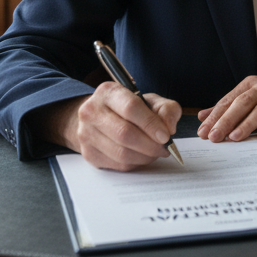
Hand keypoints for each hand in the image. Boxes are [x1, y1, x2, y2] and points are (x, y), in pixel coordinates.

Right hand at [41, 81, 181, 170]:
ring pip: (121, 153)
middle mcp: (92, 111)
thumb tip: (169, 128)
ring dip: (145, 156)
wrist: (99, 118)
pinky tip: (142, 156)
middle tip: (165, 148)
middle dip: (150, 145)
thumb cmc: (128, 109)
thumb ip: (166, 109)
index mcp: (108, 92)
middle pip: (124, 133)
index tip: (166, 136)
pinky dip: (136, 164)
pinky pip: (118, 165)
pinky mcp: (89, 153)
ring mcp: (87, 134)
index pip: (131, 107)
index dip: (150, 124)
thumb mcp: (150, 101)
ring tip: (155, 152)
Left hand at [197, 70, 256, 141]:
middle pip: (243, 103)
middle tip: (215, 136)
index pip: (229, 100)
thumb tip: (203, 116)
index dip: (215, 115)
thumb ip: (229, 104)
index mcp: (251, 84)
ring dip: (247, 123)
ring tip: (235, 137)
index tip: (204, 131)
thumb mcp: (253, 92)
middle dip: (227, 120)